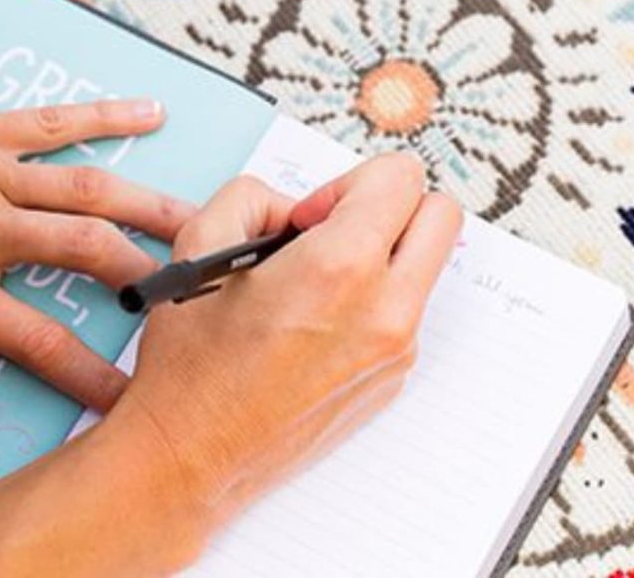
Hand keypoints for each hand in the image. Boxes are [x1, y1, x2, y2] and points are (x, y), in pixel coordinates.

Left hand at [0, 55, 194, 447]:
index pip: (33, 339)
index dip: (86, 373)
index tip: (127, 393)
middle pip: (85, 251)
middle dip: (147, 273)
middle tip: (195, 289)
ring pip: (88, 190)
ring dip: (148, 205)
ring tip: (198, 219)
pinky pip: (58, 122)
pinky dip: (108, 117)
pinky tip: (150, 114)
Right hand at [110, 153, 461, 551]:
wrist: (192, 455)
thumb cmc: (194, 364)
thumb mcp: (201, 242)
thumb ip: (258, 195)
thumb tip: (298, 206)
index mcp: (342, 268)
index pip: (401, 177)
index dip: (348, 181)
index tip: (313, 214)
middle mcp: (385, 310)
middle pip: (441, 215)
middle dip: (391, 205)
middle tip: (337, 229)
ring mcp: (396, 351)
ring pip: (427, 265)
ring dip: (385, 253)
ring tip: (319, 278)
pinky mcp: (393, 380)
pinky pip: (407, 311)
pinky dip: (376, 298)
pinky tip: (318, 320)